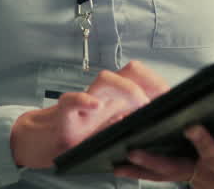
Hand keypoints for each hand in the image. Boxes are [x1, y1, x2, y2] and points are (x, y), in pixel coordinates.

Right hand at [10, 60, 170, 168]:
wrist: (39, 140)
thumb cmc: (76, 137)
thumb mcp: (107, 134)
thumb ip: (126, 127)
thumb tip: (154, 126)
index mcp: (116, 102)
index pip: (141, 82)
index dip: (158, 84)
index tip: (174, 97)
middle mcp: (102, 96)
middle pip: (129, 73)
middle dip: (149, 80)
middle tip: (162, 100)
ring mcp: (84, 102)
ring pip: (105, 80)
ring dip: (126, 88)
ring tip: (138, 103)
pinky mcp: (63, 113)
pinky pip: (72, 100)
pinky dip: (83, 100)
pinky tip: (94, 106)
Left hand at [114, 107, 213, 188]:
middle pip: (212, 154)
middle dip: (202, 142)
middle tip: (191, 127)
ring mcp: (203, 175)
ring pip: (175, 169)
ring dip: (151, 161)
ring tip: (130, 151)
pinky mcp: (186, 179)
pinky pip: (160, 176)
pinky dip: (140, 170)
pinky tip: (119, 163)